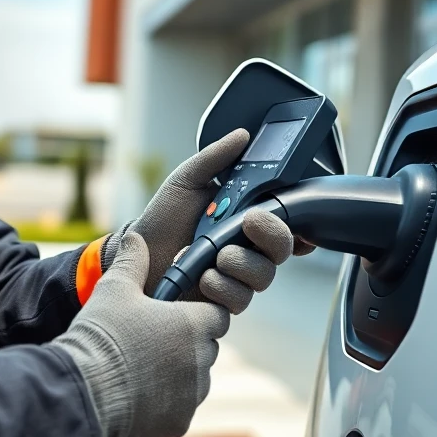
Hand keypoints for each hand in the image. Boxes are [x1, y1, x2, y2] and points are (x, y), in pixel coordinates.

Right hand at [55, 232, 229, 436]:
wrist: (82, 390)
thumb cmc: (100, 334)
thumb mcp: (114, 288)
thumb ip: (132, 261)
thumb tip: (136, 237)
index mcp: (193, 325)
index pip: (216, 315)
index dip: (197, 313)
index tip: (174, 316)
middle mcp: (201, 360)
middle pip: (205, 348)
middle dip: (185, 344)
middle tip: (150, 342)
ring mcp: (192, 395)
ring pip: (195, 380)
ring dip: (177, 374)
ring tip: (140, 370)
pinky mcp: (179, 423)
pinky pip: (180, 408)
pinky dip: (165, 403)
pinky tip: (137, 394)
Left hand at [123, 130, 314, 312]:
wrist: (136, 255)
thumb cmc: (163, 218)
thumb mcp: (186, 180)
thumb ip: (215, 158)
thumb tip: (242, 135)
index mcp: (245, 219)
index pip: (284, 222)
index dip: (300, 222)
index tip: (299, 216)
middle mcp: (247, 249)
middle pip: (282, 248)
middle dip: (272, 234)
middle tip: (248, 222)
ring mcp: (236, 276)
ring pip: (264, 275)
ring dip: (240, 262)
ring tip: (213, 255)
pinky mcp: (222, 301)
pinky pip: (240, 299)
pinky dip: (221, 286)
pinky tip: (202, 276)